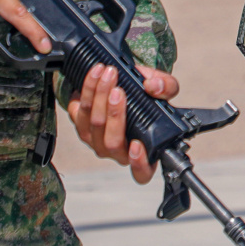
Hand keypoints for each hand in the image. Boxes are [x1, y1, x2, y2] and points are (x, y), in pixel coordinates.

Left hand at [67, 63, 180, 184]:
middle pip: (112, 141)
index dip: (139, 163)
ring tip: (107, 73)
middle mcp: (119, 152)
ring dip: (98, 95)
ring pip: (94, 124)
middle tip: (118, 90)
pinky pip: (78, 112)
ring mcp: (97, 143)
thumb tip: (153, 87)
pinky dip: (86, 90)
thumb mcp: (164, 89)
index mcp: (144, 151)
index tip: (137, 144)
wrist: (124, 87)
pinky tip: (94, 75)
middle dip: (115, 113)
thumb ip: (166, 87)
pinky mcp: (81, 128)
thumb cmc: (146, 96)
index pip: (142, 172)